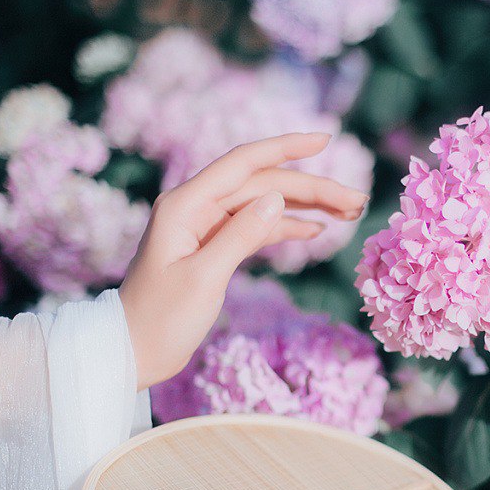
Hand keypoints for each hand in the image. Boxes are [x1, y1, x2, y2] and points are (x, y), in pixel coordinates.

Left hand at [119, 133, 368, 389]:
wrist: (132, 351)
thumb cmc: (161, 318)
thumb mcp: (203, 277)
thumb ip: (241, 235)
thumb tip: (278, 198)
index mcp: (186, 204)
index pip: (245, 163)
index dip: (287, 147)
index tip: (326, 139)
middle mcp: (196, 207)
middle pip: (263, 184)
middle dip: (312, 188)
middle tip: (357, 200)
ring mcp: (205, 226)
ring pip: (265, 204)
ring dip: (305, 206)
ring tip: (349, 212)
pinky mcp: (213, 247)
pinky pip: (256, 226)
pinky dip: (286, 227)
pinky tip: (316, 229)